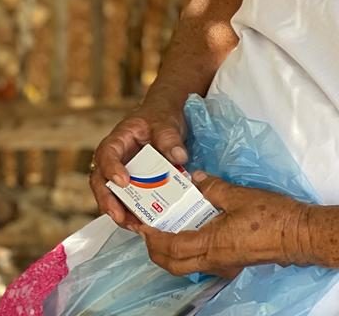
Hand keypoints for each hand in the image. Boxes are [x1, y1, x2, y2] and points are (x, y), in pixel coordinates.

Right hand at [90, 103, 187, 227]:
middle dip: (107, 201)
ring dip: (118, 212)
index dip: (111, 168)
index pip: (106, 154)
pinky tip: (143, 226)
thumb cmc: (159, 119)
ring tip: (134, 227)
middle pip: (99, 181)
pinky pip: (125, 201)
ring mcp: (119, 173)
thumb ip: (170, 138)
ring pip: (109, 195)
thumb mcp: (166, 123)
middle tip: (120, 216)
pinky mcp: (131, 185)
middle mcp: (112, 159)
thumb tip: (179, 157)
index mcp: (117, 140)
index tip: (122, 181)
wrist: (163, 121)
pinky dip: (131, 214)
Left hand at [138, 172, 308, 277]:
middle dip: (154, 250)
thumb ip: (210, 187)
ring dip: (169, 251)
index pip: (171, 248)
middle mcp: (214, 260)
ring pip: (186, 265)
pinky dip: (186, 250)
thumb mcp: (237, 195)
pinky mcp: (232, 262)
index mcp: (212, 244)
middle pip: (173, 264)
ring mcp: (223, 264)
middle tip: (146, 230)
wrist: (300, 234)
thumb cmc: (272, 216)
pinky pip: (200, 261)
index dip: (152, 238)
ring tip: (161, 228)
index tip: (142, 225)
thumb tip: (192, 178)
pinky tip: (186, 230)